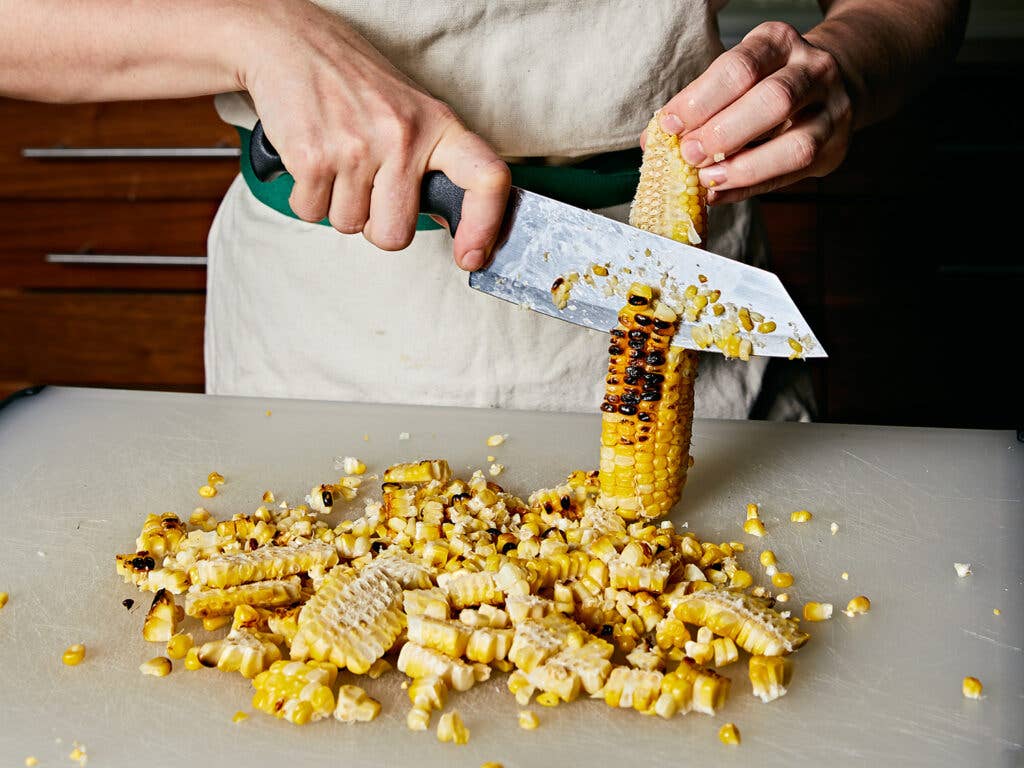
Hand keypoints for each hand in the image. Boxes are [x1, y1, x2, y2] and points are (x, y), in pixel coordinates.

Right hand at [240, 0, 508, 268]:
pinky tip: (313, 159)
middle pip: (396, 234)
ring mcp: (358, 148)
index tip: (471, 256)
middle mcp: (403, 137)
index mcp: (438, 126)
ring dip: (338, 205)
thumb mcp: (412, 110)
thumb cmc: (354, 82)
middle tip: (367, 189)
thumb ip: (434, 162)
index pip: (486, 179)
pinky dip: (307, 197)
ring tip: (336, 161)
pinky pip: (311, 213)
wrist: (291, 42)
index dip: (485, 227)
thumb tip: (452, 220)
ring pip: (350, 226)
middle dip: (376, 225)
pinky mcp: (314, 157)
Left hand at [653, 22, 851, 204]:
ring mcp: (832, 111)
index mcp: (779, 43)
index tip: (670, 125)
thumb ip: (700, 104)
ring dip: (744, 169)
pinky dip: (751, 188)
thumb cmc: (765, 82)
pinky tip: (721, 193)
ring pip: (796, 146)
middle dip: (724, 133)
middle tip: (690, 154)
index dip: (701, 100)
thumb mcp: (734, 78)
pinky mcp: (835, 149)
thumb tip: (654, 139)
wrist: (827, 85)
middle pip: (773, 101)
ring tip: (708, 180)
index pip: (739, 68)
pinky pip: (791, 176)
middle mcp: (813, 70)